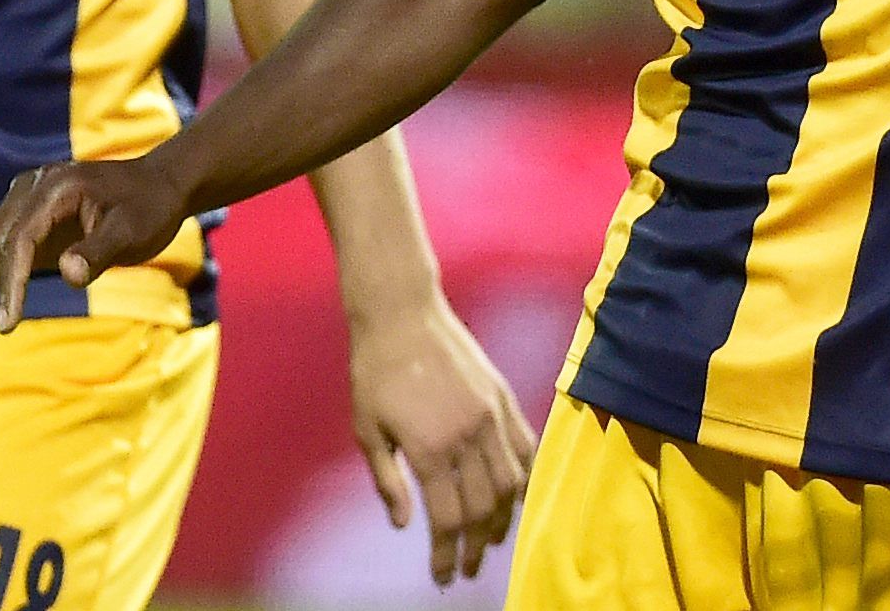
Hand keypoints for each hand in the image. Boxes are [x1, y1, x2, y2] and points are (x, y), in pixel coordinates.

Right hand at [0, 148, 189, 345]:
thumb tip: (67, 275)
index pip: (19, 238)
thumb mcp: (134, 231)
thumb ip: (99, 251)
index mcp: (56, 186)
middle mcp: (30, 189)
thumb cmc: (149, 209)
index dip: (9, 284)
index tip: (6, 326)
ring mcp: (22, 203)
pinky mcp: (24, 222)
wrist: (158, 185)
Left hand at [347, 293, 535, 585]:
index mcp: (429, 448)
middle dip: (476, 547)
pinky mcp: (501, 395)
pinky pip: (524, 446)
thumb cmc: (375, 371)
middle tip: (468, 567)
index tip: (443, 577)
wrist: (402, 312)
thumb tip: (403, 526)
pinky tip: (514, 495)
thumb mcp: (366, 429)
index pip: (446, 521)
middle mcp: (466, 435)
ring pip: (510, 484)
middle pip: (482, 509)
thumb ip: (387, 482)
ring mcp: (489, 413)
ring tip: (490, 539)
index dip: (445, 555)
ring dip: (503, 519)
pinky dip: (524, 477)